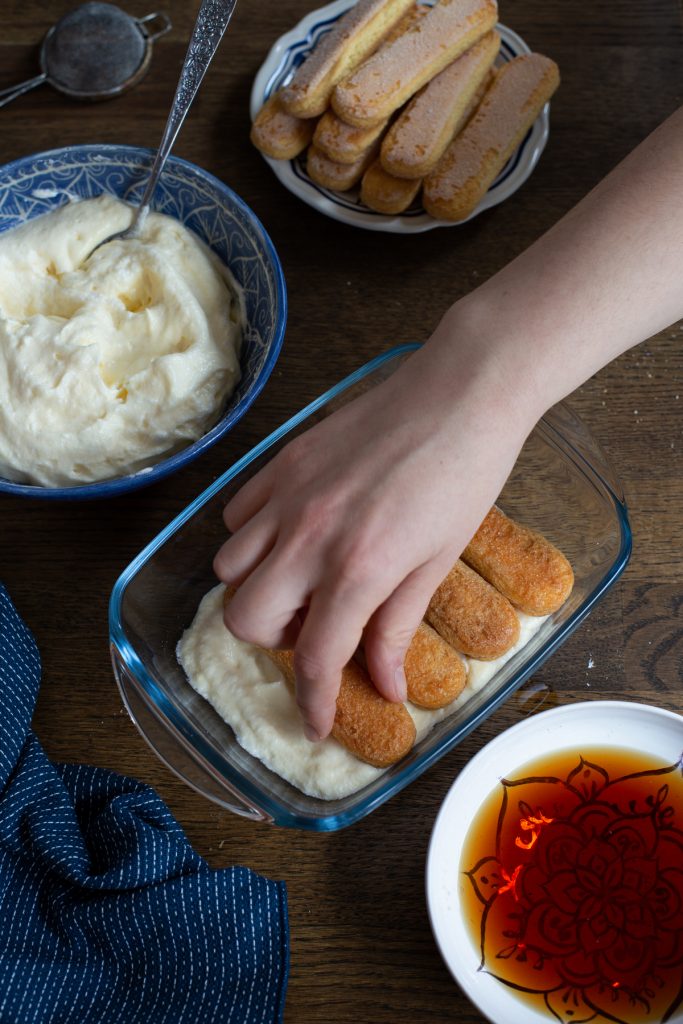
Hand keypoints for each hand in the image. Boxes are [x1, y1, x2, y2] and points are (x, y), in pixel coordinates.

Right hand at [213, 329, 532, 740]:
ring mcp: (288, 494)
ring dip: (260, 589)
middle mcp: (309, 536)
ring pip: (230, 567)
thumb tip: (386, 684)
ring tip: (304, 580)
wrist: (463, 391)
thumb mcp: (437, 560)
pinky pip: (237, 514)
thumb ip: (398, 624)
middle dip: (275, 642)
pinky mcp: (283, 461)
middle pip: (245, 619)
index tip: (315, 723)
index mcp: (358, 568)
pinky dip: (253, 538)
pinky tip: (292, 534)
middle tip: (317, 630)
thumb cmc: (465, 475)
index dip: (313, 703)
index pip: (314, 658)